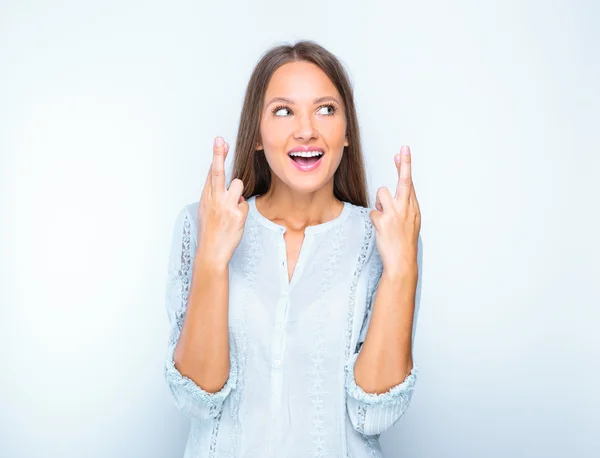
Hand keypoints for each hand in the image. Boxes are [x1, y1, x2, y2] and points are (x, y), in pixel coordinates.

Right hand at [196, 136, 248, 267]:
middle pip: (219, 172)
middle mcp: (214, 199)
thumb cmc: (210, 232)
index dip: (217, 157)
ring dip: (238, 194)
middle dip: (219, 155)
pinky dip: (242, 212)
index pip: (211, 173)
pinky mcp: (237, 214)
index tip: (219, 143)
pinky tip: (235, 222)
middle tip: (221, 141)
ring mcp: (226, 206)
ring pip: (238, 185)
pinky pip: (245, 205)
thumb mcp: (206, 211)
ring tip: (232, 209)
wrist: (212, 251)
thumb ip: (214, 196)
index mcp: (205, 198)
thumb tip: (228, 186)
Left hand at [370, 145, 420, 276]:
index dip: (405, 165)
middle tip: (403, 149)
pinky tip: (382, 229)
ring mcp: (395, 213)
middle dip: (404, 164)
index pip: (409, 182)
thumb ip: (405, 204)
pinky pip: (373, 211)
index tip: (403, 150)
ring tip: (385, 218)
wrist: (402, 261)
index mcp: (413, 207)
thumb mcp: (411, 221)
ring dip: (380, 203)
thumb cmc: (404, 241)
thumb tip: (394, 190)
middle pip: (404, 181)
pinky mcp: (383, 220)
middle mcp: (406, 208)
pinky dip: (375, 220)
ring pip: (381, 193)